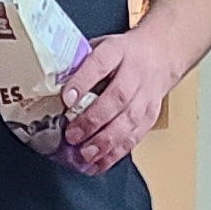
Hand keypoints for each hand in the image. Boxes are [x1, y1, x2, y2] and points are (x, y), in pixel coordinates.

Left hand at [61, 26, 177, 176]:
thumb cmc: (123, 55)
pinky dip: (115, 154)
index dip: (83, 81)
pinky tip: (98, 163)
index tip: (66, 98)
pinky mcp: (150, 117)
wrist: (160, 56)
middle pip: (117, 98)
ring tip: (85, 155)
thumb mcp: (101, 46)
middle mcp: (135, 74)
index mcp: (117, 51)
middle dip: (93, 121)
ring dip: (105, 142)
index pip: (100, 64)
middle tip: (72, 136)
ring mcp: (145, 97)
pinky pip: (134, 138)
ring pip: (128, 122)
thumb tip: (50, 85)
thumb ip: (80, 63)